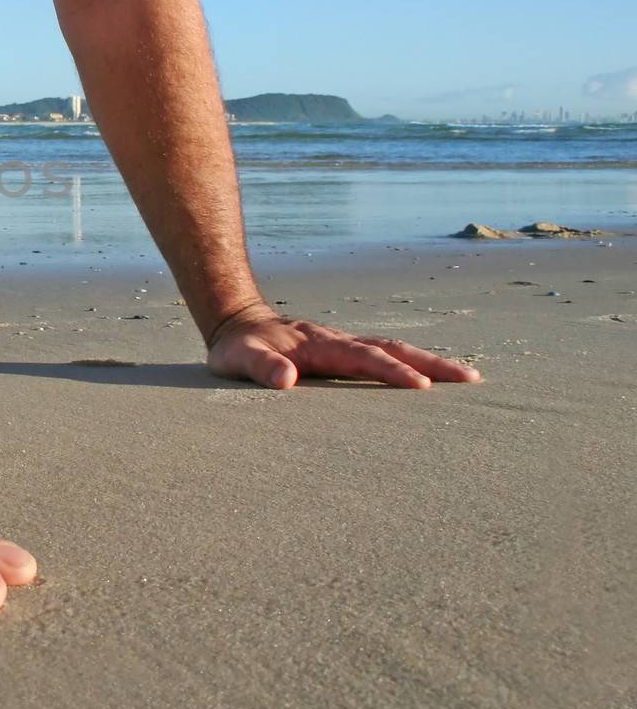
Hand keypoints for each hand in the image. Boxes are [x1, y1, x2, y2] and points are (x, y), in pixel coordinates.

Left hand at [205, 306, 482, 389]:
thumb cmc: (238, 346)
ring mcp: (344, 344)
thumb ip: (261, 366)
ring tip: (468, 378)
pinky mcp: (343, 351)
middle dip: (432, 363)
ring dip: (429, 361)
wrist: (236, 321)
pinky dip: (411, 362)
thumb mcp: (240, 358)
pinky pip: (384, 355)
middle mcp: (340, 341)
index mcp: (322, 344)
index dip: (392, 372)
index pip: (365, 358)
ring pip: (393, 349)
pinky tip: (430, 377)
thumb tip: (286, 380)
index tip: (422, 386)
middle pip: (393, 348)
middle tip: (472, 379)